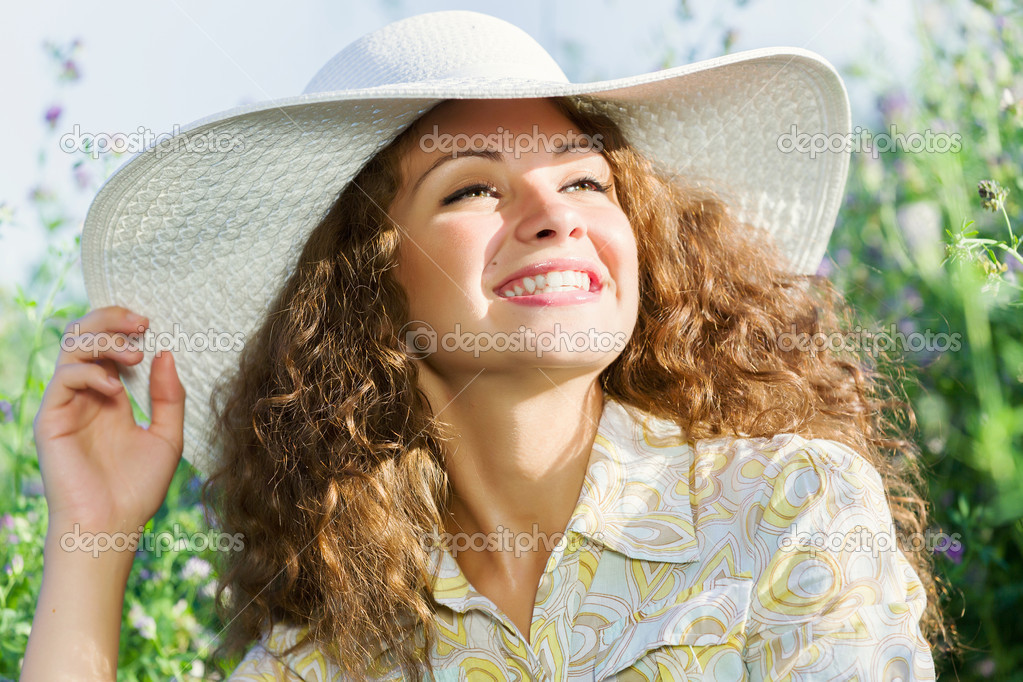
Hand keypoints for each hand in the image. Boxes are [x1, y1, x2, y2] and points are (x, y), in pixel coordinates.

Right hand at [33, 305, 185, 535]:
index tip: (152, 323)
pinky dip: (89, 372)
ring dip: (103, 340)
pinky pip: (63, 378)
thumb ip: (169, 397)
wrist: (112, 525)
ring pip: (70, 348)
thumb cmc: (138, 488)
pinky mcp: (51, 419)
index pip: (109, 345)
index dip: (126, 327)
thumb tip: (166, 354)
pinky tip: (113, 387)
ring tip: (133, 353)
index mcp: (112, 397)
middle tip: (142, 322)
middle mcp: (86, 396)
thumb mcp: (167, 437)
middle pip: (84, 336)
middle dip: (111, 320)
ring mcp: (67, 405)